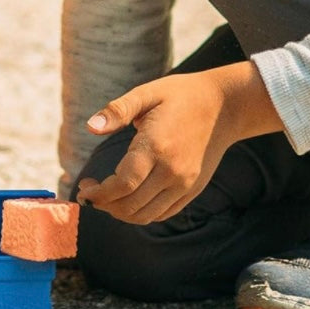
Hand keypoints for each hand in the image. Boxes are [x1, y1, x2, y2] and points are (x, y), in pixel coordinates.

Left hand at [75, 61, 281, 224]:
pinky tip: (130, 197)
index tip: (85, 187)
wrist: (224, 106)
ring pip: (145, 215)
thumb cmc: (181, 95)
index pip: (122, 184)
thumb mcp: (148, 93)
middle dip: (104, 205)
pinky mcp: (192, 189)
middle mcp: (172, 171)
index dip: (99, 193)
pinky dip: (142, 213)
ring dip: (120, 213)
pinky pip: (163, 213)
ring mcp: (184, 183)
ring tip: (107, 197)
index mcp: (157, 146)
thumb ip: (118, 110)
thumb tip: (91, 126)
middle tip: (91, 192)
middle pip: (130, 205)